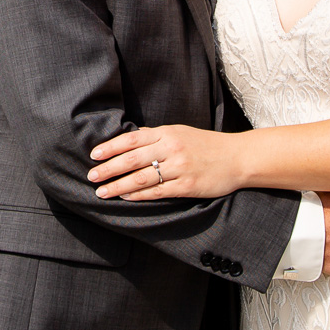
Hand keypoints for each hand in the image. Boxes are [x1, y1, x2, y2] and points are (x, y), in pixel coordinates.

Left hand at [87, 124, 239, 199]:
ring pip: (142, 178)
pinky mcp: (187, 186)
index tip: (94, 155)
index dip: (110, 147)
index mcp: (167, 133)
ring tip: (103, 192)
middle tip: (91, 176)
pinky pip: (158, 192)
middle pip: (132, 159)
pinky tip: (126, 198)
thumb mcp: (180, 132)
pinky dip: (139, 196)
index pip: (131, 139)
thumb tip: (130, 138)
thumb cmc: (206, 144)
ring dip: (119, 186)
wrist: (238, 157)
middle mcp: (171, 148)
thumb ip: (156, 136)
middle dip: (108, 169)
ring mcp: (179, 168)